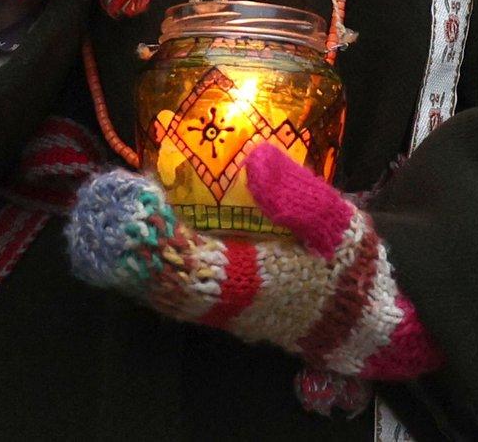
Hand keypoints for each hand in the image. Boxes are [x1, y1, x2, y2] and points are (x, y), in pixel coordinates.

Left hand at [67, 143, 440, 404]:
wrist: (383, 322)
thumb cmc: (362, 272)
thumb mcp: (342, 228)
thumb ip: (302, 195)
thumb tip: (255, 156)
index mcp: (257, 287)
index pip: (188, 268)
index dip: (153, 238)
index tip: (128, 201)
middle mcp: (233, 305)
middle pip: (163, 282)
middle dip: (126, 248)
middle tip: (94, 205)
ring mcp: (229, 308)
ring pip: (167, 287)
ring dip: (133, 256)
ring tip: (102, 214)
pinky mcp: (233, 302)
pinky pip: (181, 284)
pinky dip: (155, 259)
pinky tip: (143, 228)